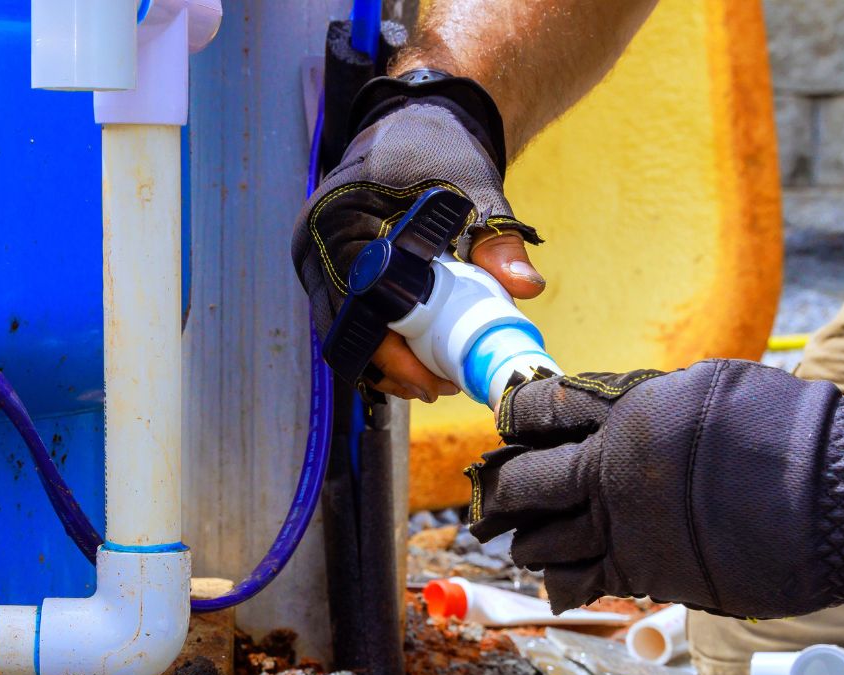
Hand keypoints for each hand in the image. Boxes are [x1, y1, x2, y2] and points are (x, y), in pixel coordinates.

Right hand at [291, 92, 543, 401]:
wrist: (416, 120)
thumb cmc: (441, 150)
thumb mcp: (474, 192)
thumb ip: (499, 240)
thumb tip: (527, 287)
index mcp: (339, 221)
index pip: (357, 307)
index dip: (391, 352)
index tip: (431, 377)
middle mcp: (316, 243)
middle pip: (343, 329)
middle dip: (389, 366)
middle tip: (437, 387)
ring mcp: (318, 257)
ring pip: (342, 329)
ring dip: (383, 358)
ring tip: (432, 377)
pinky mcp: (329, 266)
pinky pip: (346, 316)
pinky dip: (378, 339)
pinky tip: (415, 356)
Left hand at [465, 361, 843, 626]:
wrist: (835, 497)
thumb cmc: (787, 432)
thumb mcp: (709, 387)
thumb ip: (649, 402)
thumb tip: (615, 412)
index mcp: (627, 411)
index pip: (539, 409)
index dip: (516, 417)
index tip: (509, 424)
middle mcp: (612, 469)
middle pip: (523, 481)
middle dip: (500, 486)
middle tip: (493, 491)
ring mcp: (624, 527)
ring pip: (540, 539)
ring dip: (525, 537)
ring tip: (519, 537)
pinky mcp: (645, 574)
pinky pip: (578, 582)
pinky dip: (558, 580)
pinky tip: (555, 578)